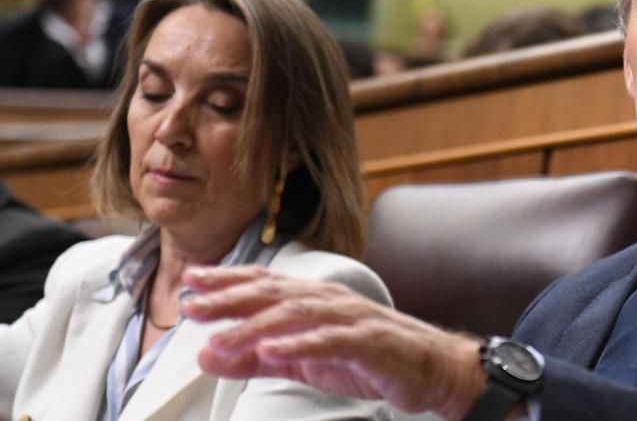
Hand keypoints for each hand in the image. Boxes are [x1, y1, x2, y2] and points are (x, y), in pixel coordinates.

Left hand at [181, 265, 485, 418]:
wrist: (432, 368)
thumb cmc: (369, 359)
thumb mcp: (303, 361)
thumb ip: (256, 358)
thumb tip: (207, 354)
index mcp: (315, 299)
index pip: (265, 284)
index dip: (228, 281)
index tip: (192, 282)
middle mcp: (330, 301)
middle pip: (275, 293)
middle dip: (231, 297)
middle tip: (194, 304)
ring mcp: (351, 319)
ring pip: (297, 315)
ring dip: (255, 325)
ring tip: (222, 338)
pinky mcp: (369, 342)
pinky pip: (331, 341)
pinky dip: (300, 345)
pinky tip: (274, 350)